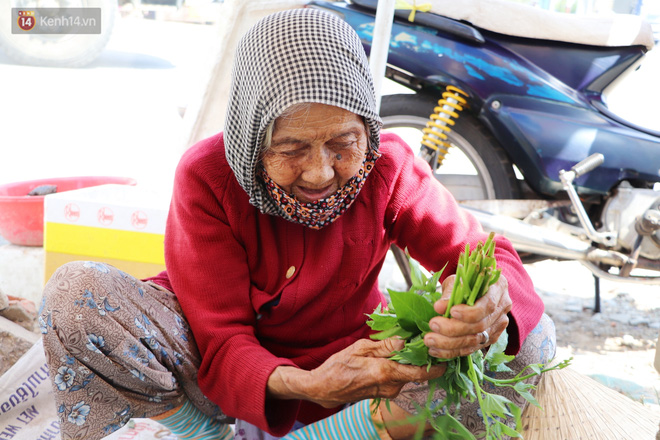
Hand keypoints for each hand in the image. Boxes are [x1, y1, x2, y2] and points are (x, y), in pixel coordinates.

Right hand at [267, 338, 444, 407]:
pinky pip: (398, 379)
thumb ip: (384, 346)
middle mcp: (390, 386)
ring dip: (407, 362)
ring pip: (406, 374)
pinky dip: (399, 368)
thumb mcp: (359, 349)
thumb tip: (405, 341)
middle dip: (419, 357)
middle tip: (420, 340)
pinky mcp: (384, 394)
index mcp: (385, 373)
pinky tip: (391, 357)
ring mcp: (387, 392)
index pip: (420, 372)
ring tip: (402, 346)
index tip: (444, 355)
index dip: (436, 366)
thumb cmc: (338, 367)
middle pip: (414, 371)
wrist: (324, 389)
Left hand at [423, 274, 511, 358]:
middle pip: (480, 326)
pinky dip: (451, 351)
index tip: (451, 311)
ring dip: (449, 344)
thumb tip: (439, 307)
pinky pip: (471, 349)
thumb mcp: (458, 280)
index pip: (487, 305)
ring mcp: (498, 326)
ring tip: (429, 340)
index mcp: (498, 288)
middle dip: (453, 329)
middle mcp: (502, 309)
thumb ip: (450, 293)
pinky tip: (435, 350)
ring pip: (475, 341)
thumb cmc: (466, 280)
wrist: (476, 289)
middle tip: (432, 324)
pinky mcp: (489, 339)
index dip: (470, 312)